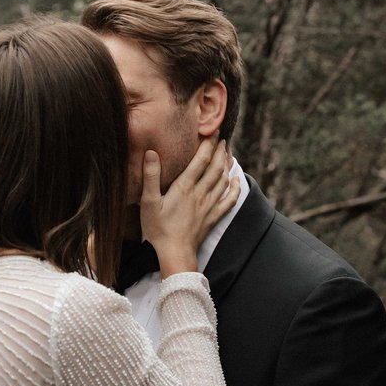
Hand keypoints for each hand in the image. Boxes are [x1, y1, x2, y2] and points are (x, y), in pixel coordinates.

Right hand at [140, 137, 238, 275]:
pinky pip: (228, 201)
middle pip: (214, 168)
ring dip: (226, 166)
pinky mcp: (212, 218)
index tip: (213, 132)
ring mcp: (208, 206)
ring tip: (228, 155)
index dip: (208, 145)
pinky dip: (234, 189)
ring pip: (222, 181)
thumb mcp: (149, 202)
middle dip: (219, 152)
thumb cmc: (159, 228)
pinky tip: (236, 181)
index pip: (200, 161)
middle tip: (222, 140)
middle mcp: (200, 193)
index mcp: (184, 187)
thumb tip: (151, 152)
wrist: (175, 253)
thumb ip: (151, 176)